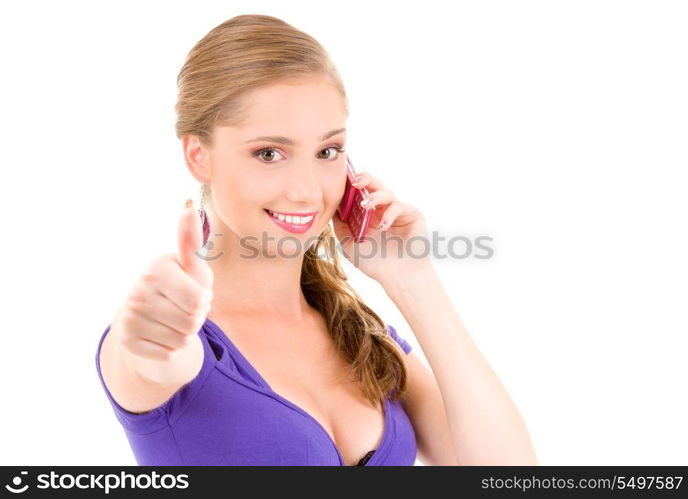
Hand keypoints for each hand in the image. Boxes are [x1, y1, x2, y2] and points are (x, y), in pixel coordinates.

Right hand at [111, 199, 214, 376]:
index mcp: (157, 269)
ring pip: (182, 340)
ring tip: (172, 319)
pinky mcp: (127, 341)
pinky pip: (169, 354)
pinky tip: (160, 334)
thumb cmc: (179, 286)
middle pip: (193, 322)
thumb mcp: (191, 266)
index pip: (199, 301)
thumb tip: (189, 209)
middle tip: (182, 307)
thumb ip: (192, 241)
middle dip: (196, 318)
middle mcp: (138, 291)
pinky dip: (171, 348)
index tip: (193, 291)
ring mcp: (129, 317)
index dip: (204, 300)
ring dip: (185, 334)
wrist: (145, 314)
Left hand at [331, 172, 432, 284]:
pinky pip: (398, 205)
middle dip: (364, 179)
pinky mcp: (412, 214)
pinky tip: (383, 226)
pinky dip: (389, 213)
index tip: (340, 181)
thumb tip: (331, 207)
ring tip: (365, 205)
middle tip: (355, 182)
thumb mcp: (350, 244)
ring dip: (374, 196)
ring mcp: (397, 211)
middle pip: (373, 185)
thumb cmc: (375, 263)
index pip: (359, 193)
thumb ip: (341, 226)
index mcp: (367, 215)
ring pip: (386, 192)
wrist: (398, 277)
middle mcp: (382, 210)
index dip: (350, 185)